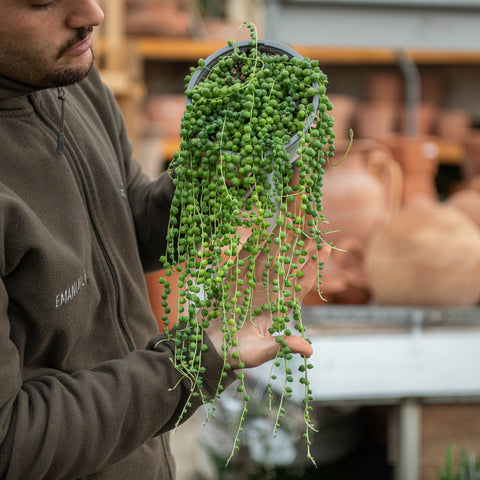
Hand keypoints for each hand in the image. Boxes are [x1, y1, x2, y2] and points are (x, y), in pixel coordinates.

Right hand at [206, 178, 330, 367]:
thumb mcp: (257, 352)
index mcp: (280, 305)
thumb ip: (280, 345)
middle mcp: (269, 290)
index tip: (325, 245)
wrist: (207, 347)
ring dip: (280, 234)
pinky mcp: (233, 277)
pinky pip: (246, 256)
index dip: (313, 263)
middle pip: (288, 261)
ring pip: (270, 253)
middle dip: (301, 239)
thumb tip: (308, 349)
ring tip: (293, 213)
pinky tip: (264, 225)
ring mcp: (251, 281)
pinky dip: (255, 240)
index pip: (301, 281)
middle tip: (313, 216)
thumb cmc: (234, 354)